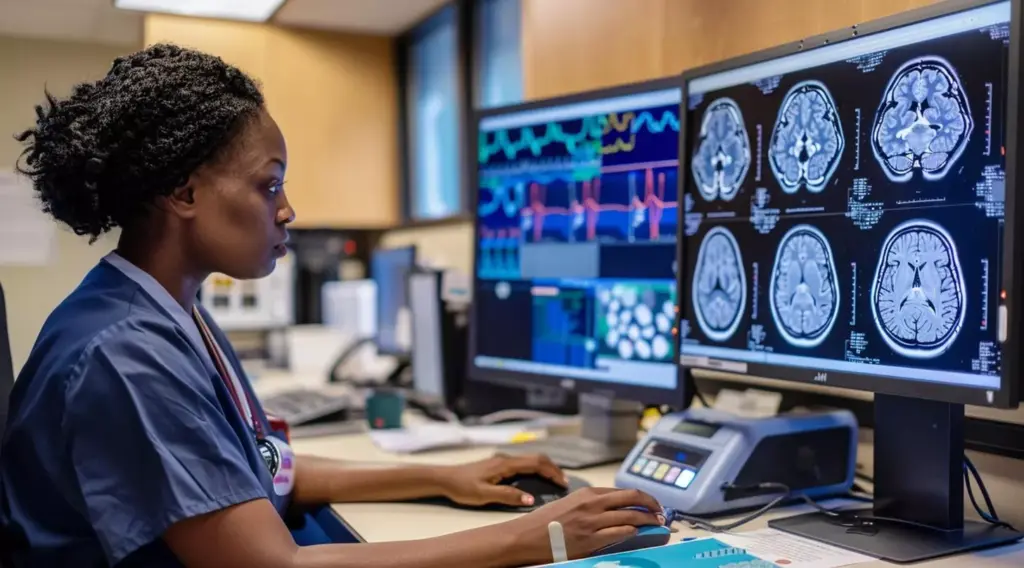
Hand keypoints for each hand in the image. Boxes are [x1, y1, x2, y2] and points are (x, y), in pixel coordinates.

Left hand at [437, 453, 567, 506]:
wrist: (444, 478)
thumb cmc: (462, 487)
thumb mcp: (484, 495)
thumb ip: (507, 496)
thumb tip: (531, 498)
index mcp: (505, 464)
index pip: (535, 463)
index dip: (552, 472)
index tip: (563, 484)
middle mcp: (506, 458)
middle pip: (536, 458)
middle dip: (552, 468)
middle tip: (563, 482)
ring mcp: (501, 460)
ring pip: (529, 459)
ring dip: (544, 468)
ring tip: (554, 480)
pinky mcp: (497, 464)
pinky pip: (522, 463)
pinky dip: (534, 469)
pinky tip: (535, 479)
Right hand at [505, 487, 665, 564]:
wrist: (526, 536)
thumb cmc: (545, 521)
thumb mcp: (570, 504)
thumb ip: (591, 504)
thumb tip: (613, 509)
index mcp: (587, 494)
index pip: (624, 492)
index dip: (643, 497)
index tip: (651, 504)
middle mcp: (592, 504)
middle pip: (632, 499)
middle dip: (651, 505)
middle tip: (661, 512)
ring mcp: (592, 522)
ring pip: (631, 517)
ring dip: (647, 521)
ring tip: (655, 525)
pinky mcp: (590, 540)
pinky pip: (619, 533)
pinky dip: (632, 532)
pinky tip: (638, 534)